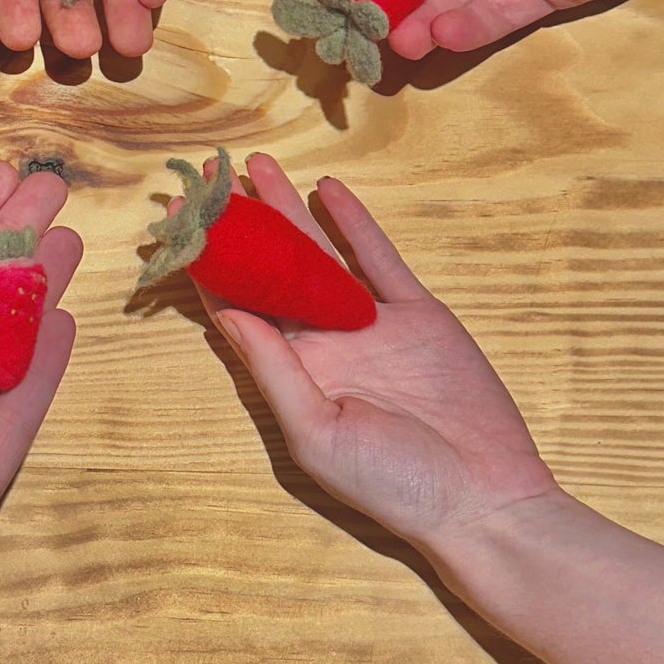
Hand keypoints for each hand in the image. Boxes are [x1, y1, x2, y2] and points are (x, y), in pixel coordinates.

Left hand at [192, 153, 557, 553]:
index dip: (210, 267)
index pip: (238, 308)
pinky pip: (377, 258)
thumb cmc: (392, 483)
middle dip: (243, 226)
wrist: (482, 497)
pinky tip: (327, 190)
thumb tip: (226, 315)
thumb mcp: (317, 434)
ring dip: (288, 211)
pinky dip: (353, 223)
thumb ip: (273, 371)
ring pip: (319, 253)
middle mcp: (323, 344)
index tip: (181, 225)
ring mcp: (369, 324)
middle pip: (271, 271)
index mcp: (291, 374)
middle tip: (212, 176)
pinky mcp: (416, 314)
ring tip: (257, 167)